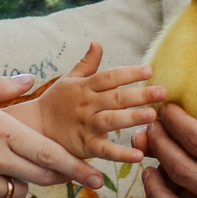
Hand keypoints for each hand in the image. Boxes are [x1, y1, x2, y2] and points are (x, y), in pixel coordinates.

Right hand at [30, 42, 165, 163]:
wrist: (33, 127)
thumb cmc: (56, 101)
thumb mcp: (69, 80)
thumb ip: (87, 64)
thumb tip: (97, 42)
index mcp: (85, 87)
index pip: (110, 77)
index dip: (129, 73)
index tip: (149, 70)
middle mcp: (87, 105)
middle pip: (116, 97)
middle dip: (140, 94)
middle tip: (163, 92)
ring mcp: (86, 126)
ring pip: (111, 120)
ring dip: (132, 118)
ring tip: (152, 116)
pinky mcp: (85, 146)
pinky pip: (104, 150)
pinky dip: (121, 154)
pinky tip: (138, 154)